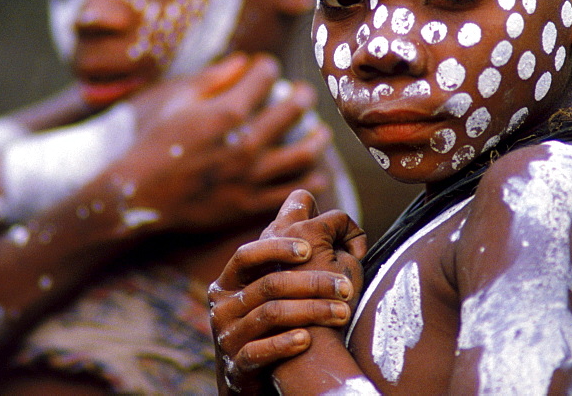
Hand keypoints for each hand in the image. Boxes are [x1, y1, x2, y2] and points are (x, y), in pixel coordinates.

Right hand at [117, 54, 333, 232]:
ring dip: (317, 139)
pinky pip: (291, 190)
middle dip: (303, 97)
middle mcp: (245, 143)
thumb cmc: (151, 141)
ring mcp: (250, 176)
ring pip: (303, 154)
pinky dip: (309, 178)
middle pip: (292, 111)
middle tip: (304, 94)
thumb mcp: (174, 100)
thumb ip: (212, 78)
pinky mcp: (248, 203)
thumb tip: (242, 60)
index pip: (265, 77)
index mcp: (227, 112)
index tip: (266, 68)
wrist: (137, 194)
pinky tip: (314, 170)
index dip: (267, 67)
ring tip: (320, 132)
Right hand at [208, 191, 366, 394]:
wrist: (249, 375)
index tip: (308, 248)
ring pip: (270, 316)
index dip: (275, 247)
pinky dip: (285, 344)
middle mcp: (223, 305)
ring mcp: (228, 336)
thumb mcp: (269, 280)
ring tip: (343, 312)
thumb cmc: (270, 319)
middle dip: (312, 283)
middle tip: (348, 287)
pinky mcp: (237, 366)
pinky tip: (309, 339)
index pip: (247, 254)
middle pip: (268, 285)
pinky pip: (259, 352)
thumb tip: (304, 195)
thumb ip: (284, 242)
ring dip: (311, 312)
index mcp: (230, 280)